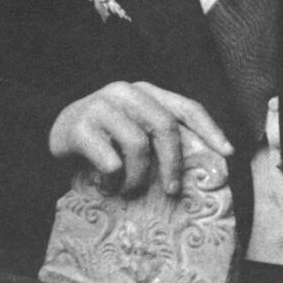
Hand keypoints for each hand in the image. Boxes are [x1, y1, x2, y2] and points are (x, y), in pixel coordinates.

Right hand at [48, 81, 232, 195]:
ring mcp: (101, 106)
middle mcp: (125, 92)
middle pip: (165, 126)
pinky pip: (111, 161)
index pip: (186, 107)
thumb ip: (159, 134)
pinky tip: (106, 185)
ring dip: (137, 177)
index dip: (210, 129)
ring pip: (138, 145)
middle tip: (171, 190)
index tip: (227, 152)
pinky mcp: (80, 126)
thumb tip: (202, 162)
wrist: (55, 134)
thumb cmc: (104, 136)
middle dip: (173, 163)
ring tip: (128, 189)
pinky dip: (112, 181)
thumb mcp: (134, 127)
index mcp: (146, 92)